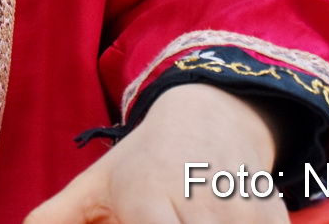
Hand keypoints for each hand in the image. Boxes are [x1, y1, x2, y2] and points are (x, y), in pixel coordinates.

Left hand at [26, 84, 287, 223]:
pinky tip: (224, 218)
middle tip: (167, 221)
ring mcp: (236, 208)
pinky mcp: (271, 213)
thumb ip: (58, 215)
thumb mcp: (98, 182)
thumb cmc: (144, 158)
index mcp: (145, 195)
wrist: (210, 114)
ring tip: (187, 217)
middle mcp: (192, 200)